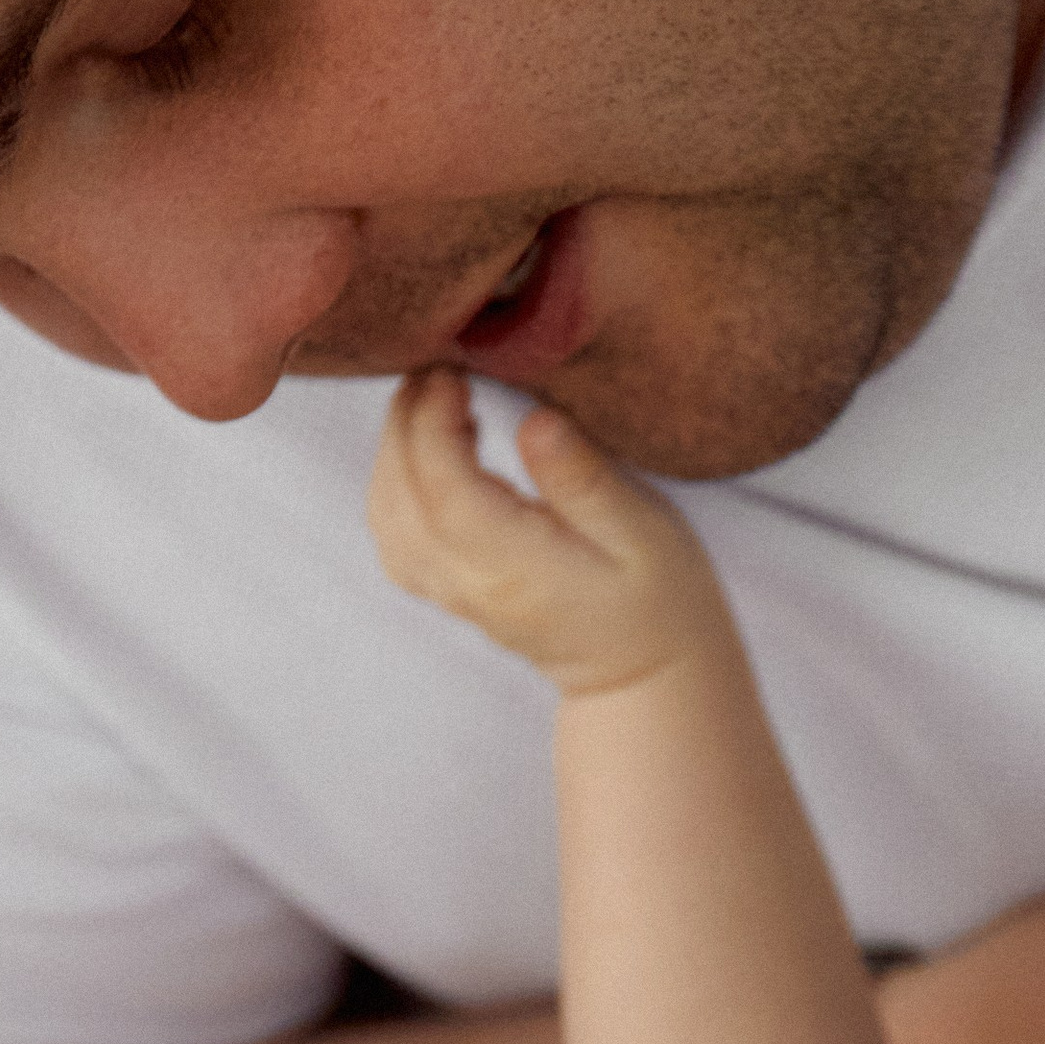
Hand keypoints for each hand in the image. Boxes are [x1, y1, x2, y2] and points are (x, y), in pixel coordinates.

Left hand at [368, 368, 725, 692]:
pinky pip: (393, 539)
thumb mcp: (645, 533)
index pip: (444, 489)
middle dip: (404, 422)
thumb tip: (534, 421)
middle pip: (401, 498)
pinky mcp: (450, 592)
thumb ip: (584, 479)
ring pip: (386, 518)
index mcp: (515, 566)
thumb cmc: (658, 600)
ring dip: (392, 451)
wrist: (645, 676)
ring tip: (428, 399)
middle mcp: (470, 584)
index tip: (452, 370)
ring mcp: (454, 593)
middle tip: (434, 367)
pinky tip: (421, 453)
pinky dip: (390, 486)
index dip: (433, 422)